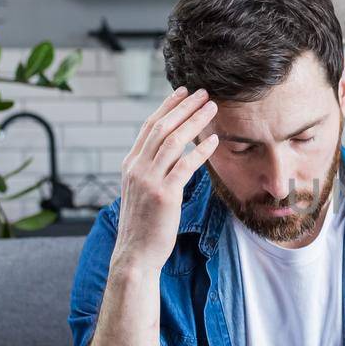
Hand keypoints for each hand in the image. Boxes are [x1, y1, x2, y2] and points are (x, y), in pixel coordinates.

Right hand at [110, 87, 219, 276]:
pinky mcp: (164, 194)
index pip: (149, 126)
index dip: (167, 107)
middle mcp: (137, 168)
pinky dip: (200, 150)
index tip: (182, 92)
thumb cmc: (143, 225)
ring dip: (194, 121)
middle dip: (183, 106)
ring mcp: (149, 180)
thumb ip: (150, 170)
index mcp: (130, 164)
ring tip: (212, 107)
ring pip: (173, 141)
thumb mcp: (140, 191)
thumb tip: (168, 153)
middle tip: (202, 92)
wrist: (136, 253)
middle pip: (161, 127)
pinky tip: (214, 140)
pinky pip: (184, 165)